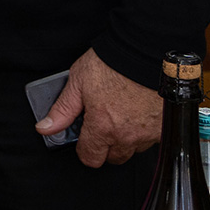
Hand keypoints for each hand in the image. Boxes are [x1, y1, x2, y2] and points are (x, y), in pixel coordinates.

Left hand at [37, 47, 160, 168]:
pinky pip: (153, 140)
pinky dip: (145, 132)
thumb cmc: (112, 64)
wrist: (144, 52)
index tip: (84, 140)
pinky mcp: (164, 127)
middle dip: (105, 146)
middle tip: (102, 125)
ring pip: (134, 150)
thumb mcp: (77, 82)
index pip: (90, 158)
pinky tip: (139, 114)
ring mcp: (148, 133)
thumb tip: (45, 128)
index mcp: (102, 127)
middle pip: (114, 158)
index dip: (84, 150)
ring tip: (121, 116)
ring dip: (127, 139)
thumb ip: (62, 110)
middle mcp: (127, 136)